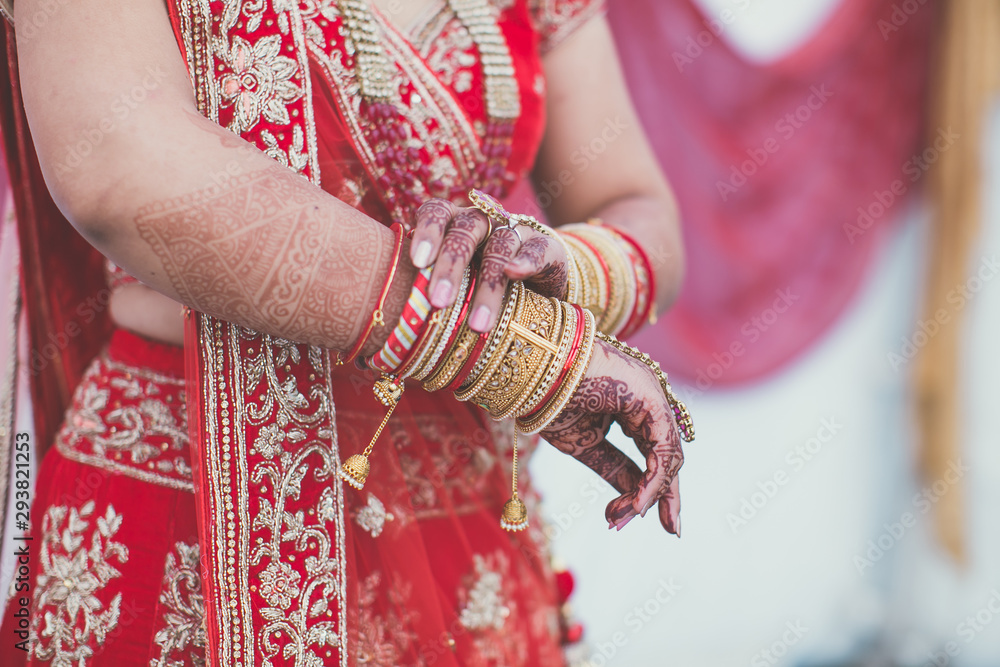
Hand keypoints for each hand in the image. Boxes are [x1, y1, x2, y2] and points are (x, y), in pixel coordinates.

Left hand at [409, 199, 569, 332]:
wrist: (539, 283)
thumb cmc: (481, 283)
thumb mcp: (455, 281)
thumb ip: (429, 284)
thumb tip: (390, 321)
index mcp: (456, 223)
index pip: (438, 212)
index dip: (427, 232)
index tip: (417, 262)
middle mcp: (485, 221)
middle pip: (465, 230)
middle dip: (450, 267)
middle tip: (438, 301)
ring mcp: (517, 231)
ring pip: (500, 246)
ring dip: (487, 284)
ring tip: (476, 324)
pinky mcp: (547, 247)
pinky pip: (536, 249)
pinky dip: (525, 261)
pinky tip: (514, 274)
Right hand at [540, 340, 682, 534]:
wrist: (530, 371)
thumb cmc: (548, 400)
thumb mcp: (583, 445)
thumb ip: (614, 470)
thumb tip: (636, 503)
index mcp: (631, 411)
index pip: (651, 457)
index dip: (646, 490)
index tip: (629, 520)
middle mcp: (647, 404)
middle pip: (667, 458)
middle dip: (666, 496)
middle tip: (671, 531)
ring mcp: (652, 398)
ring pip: (668, 456)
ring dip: (653, 493)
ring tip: (627, 518)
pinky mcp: (652, 398)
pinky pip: (662, 447)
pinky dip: (654, 479)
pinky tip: (640, 502)